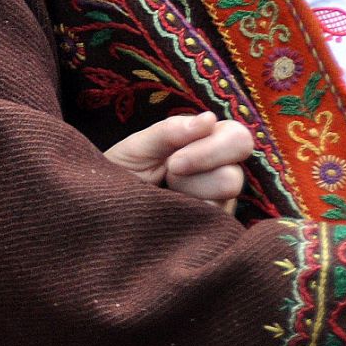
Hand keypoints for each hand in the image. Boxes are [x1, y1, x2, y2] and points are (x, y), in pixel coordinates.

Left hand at [104, 112, 252, 215]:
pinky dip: (190, 216)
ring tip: (168, 194)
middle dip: (203, 165)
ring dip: (191, 191)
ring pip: (229, 189)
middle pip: (240, 164)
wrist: (104, 212)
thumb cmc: (120, 173)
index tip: (174, 162)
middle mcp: (218, 170)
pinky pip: (217, 218)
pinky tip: (172, 214)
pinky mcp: (216, 227)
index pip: (238, 137)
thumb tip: (209, 118)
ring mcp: (219, 201)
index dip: (211, 148)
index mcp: (204, 143)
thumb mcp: (138, 147)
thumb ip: (170, 131)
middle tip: (171, 174)